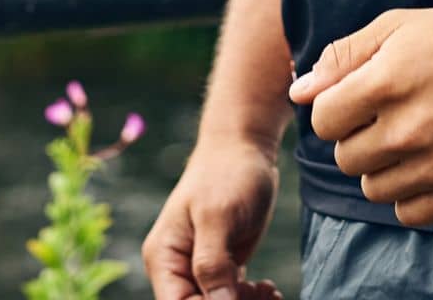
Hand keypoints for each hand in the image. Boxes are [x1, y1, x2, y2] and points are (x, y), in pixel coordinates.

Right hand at [141, 132, 286, 299]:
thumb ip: (212, 263)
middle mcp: (176, 267)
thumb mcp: (219, 216)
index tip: (239, 299)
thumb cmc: (227, 172)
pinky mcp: (220, 266)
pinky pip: (230, 297)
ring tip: (268, 292)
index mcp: (163, 256)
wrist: (245, 146)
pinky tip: (268, 289)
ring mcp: (198, 267)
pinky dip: (250, 299)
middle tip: (263, 296)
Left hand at [288, 4, 432, 227]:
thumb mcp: (396, 28)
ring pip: (372, 189)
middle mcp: (408, 128)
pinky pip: (406, 212)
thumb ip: (342, 58)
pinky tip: (429, 159)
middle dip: (359, 135)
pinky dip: (411, 191)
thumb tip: (298, 91)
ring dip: (383, 166)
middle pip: (345, 157)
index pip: (322, 120)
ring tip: (412, 135)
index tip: (360, 97)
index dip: (336, 107)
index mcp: (386, 82)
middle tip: (391, 113)